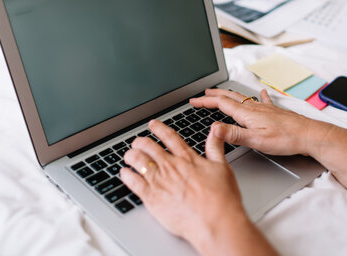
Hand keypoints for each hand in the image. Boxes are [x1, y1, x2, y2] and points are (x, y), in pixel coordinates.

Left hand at [119, 120, 248, 252]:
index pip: (169, 137)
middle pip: (149, 146)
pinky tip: (124, 173)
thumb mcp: (223, 167)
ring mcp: (159, 181)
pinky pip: (132, 182)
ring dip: (131, 155)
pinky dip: (126, 175)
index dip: (159, 129)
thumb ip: (215, 147)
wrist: (214, 221)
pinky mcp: (151, 198)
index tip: (153, 124)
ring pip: (137, 160)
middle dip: (140, 142)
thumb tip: (216, 129)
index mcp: (187, 158)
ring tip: (129, 155)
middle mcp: (170, 166)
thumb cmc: (221, 198)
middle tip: (137, 142)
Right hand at [190, 88, 328, 156]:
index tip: (193, 101)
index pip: (220, 104)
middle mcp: (254, 108)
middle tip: (202, 94)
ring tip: (222, 93)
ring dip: (229, 95)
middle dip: (214, 95)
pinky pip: (262, 100)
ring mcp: (265, 108)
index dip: (205, 102)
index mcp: (247, 114)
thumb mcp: (255, 140)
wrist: (309, 135)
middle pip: (229, 97)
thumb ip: (233, 134)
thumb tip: (212, 129)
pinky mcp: (275, 111)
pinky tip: (260, 92)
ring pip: (242, 98)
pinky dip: (257, 95)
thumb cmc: (285, 139)